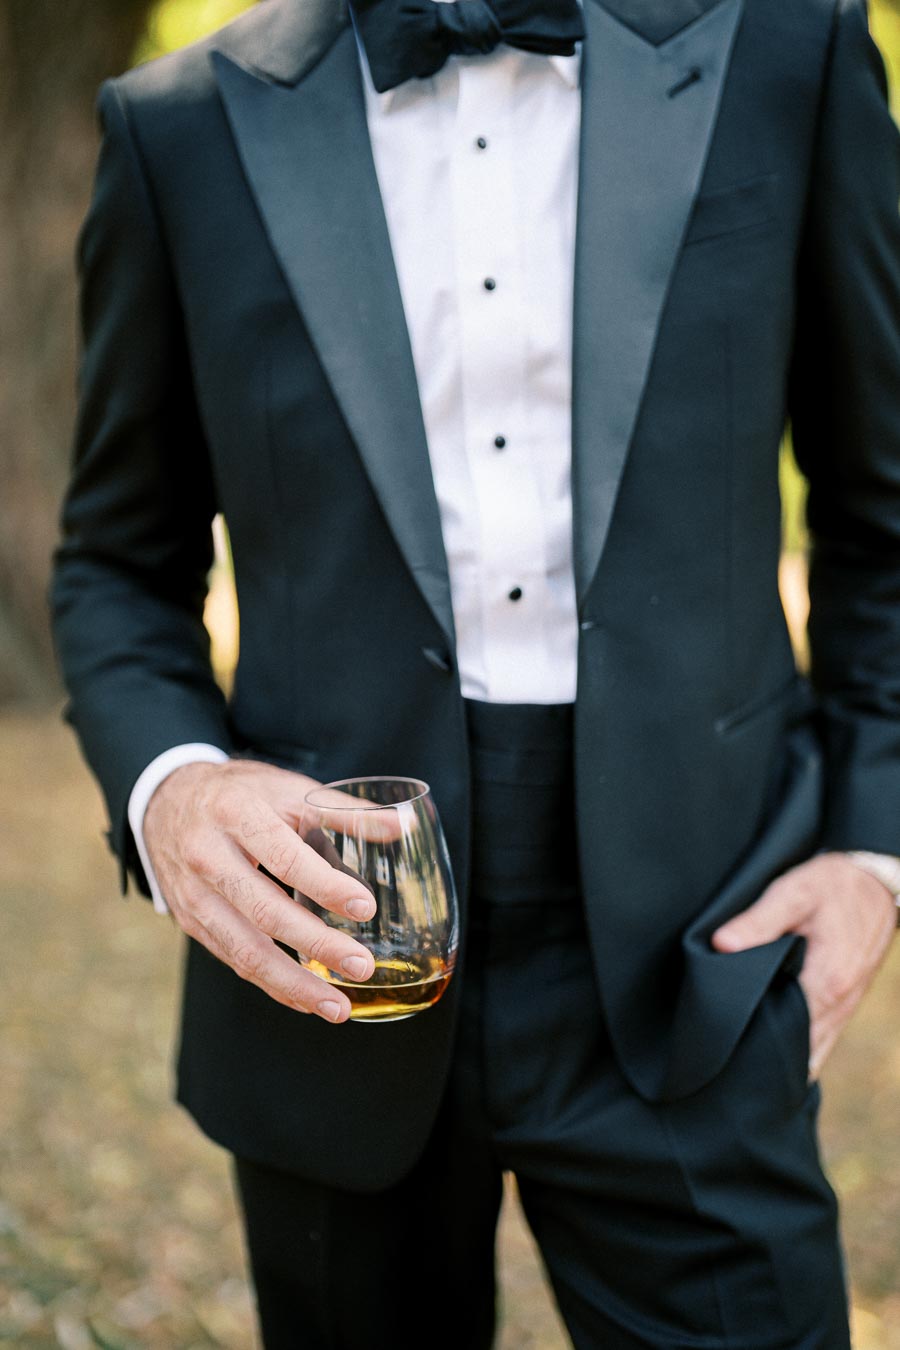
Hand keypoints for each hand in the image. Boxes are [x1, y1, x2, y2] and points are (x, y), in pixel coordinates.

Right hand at [143, 759, 379, 1022]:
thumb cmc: (239, 795)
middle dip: (316, 945)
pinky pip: (233, 960)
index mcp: (236, 814)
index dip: (325, 885)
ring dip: (293, 984)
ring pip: (244, 949)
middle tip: (361, 966)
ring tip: (338, 1007)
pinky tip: (307, 999)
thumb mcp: (287, 789)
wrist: (166, 801)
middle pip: (264, 911)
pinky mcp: (190, 922)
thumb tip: (399, 825)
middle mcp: (208, 856)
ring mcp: (194, 895)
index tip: (365, 908)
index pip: (283, 856)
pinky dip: (272, 984)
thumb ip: (343, 810)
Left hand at [712, 853, 895, 1077]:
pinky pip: (823, 1034)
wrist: (876, 882)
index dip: (756, 1039)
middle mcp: (840, 1002)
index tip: (724, 1042)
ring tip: (746, 1054)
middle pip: (800, 1048)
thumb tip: (722, 945)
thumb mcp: (794, 892)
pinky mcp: (845, 1000)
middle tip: (726, 1053)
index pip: (788, 1031)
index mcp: (827, 981)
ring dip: (786, 1052)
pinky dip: (802, 1043)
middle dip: (767, 1054)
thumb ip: (758, 921)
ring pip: (814, 1047)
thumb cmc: (834, 885)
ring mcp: (845, 1004)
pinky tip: (775, 1041)